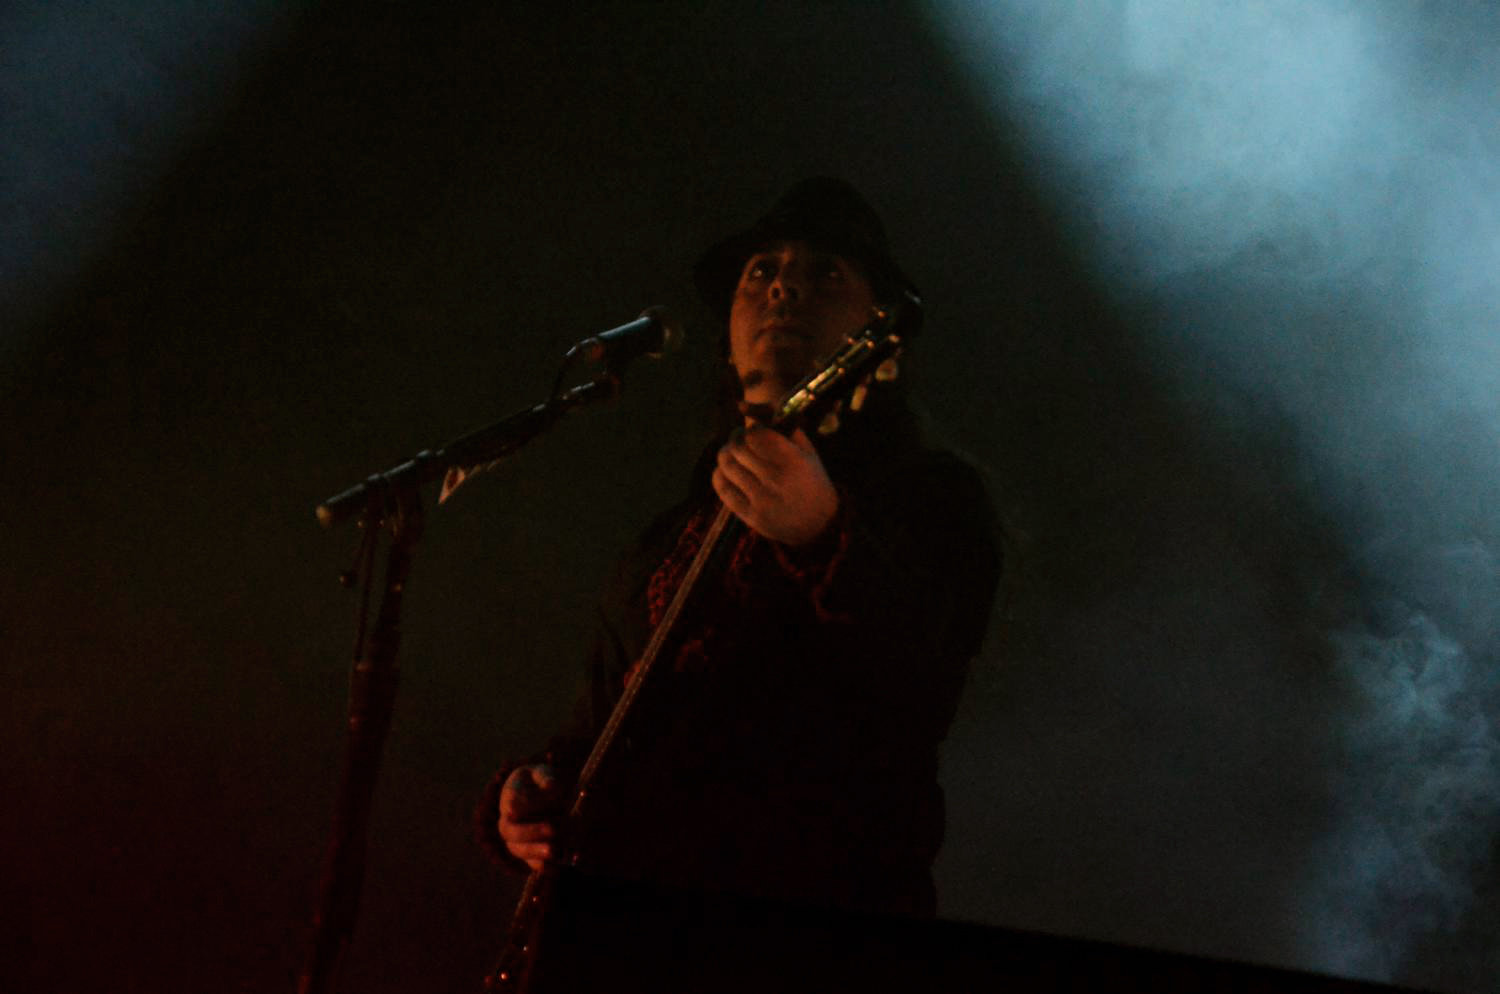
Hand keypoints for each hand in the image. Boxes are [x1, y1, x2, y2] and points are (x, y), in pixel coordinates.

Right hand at [497, 764, 561, 870]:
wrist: (542, 798)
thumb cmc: (542, 783)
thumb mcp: (544, 774)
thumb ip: (547, 778)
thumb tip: (552, 787)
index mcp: (510, 795)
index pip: (514, 801)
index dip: (530, 802)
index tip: (552, 796)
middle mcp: (507, 820)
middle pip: (510, 830)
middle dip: (532, 831)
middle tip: (553, 829)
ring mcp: (514, 839)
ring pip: (517, 849)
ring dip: (536, 851)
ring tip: (554, 851)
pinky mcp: (528, 853)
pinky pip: (530, 863)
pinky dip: (542, 864)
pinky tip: (555, 863)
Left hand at [712, 426, 837, 545]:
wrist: (819, 523)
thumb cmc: (810, 478)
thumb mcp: (805, 449)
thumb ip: (780, 423)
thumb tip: (742, 405)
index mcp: (793, 461)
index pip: (755, 435)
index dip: (750, 430)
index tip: (754, 432)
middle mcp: (776, 481)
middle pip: (737, 448)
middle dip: (735, 438)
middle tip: (740, 438)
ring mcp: (761, 501)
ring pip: (726, 466)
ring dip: (726, 453)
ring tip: (734, 453)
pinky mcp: (750, 516)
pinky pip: (722, 488)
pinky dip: (720, 474)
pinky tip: (729, 471)